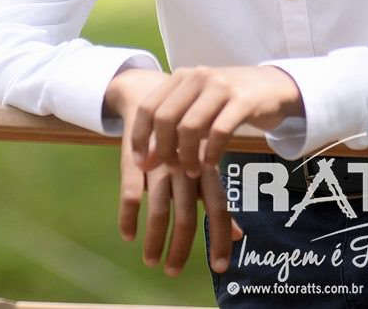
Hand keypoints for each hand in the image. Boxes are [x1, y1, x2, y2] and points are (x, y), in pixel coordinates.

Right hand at [109, 69, 241, 274]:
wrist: (153, 94)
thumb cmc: (185, 140)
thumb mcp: (202, 166)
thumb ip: (216, 199)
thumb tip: (240, 235)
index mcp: (205, 169)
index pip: (219, 208)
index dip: (221, 238)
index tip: (221, 268)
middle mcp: (185, 168)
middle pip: (188, 215)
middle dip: (180, 248)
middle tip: (173, 273)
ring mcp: (160, 164)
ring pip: (159, 208)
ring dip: (154, 239)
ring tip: (151, 261)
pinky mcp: (134, 160)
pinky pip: (129, 191)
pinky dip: (128, 216)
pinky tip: (128, 235)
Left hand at [125, 65, 303, 177]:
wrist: (274, 86)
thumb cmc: (231, 101)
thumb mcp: (199, 106)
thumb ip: (174, 127)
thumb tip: (145, 160)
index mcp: (182, 76)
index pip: (148, 107)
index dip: (139, 138)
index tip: (142, 164)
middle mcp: (198, 76)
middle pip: (166, 118)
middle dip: (163, 150)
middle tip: (172, 168)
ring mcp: (221, 86)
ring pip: (190, 127)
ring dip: (187, 156)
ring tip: (191, 171)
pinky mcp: (243, 100)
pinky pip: (219, 131)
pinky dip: (211, 153)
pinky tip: (211, 164)